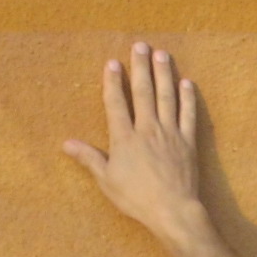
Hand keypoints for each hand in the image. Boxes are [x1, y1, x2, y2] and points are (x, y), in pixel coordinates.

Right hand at [65, 42, 200, 239]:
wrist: (172, 210)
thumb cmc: (136, 198)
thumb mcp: (107, 180)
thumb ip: (89, 158)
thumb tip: (67, 143)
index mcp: (124, 138)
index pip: (116, 103)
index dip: (113, 82)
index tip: (112, 63)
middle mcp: (147, 129)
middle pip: (142, 92)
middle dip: (140, 67)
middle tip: (140, 46)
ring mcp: (169, 134)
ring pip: (166, 97)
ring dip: (164, 74)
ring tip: (162, 55)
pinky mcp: (188, 142)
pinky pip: (189, 115)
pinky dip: (188, 98)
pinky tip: (187, 83)